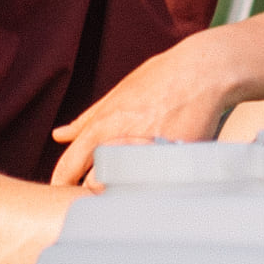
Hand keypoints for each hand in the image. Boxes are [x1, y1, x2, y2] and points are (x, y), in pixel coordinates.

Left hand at [48, 32, 251, 180]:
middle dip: (93, 191)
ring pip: (123, 191)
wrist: (205, 72)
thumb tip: (59, 135)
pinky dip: (151, 189)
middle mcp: (122, 141)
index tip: (62, 191)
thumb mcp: (119, 93)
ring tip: (131, 186)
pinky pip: (154, 188)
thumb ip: (87, 119)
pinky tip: (157, 181)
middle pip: (93, 186)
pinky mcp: (174, 163)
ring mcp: (148, 154)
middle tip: (101, 191)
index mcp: (104, 125)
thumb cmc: (161, 78)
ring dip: (123, 192)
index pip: (69, 166)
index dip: (61, 183)